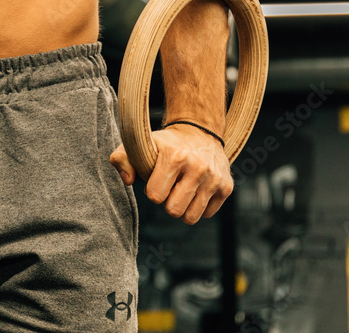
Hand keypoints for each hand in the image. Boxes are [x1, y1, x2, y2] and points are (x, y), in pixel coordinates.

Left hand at [109, 124, 232, 224]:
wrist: (200, 132)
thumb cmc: (165, 144)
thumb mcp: (140, 145)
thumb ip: (122, 159)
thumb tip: (128, 181)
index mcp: (175, 156)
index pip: (155, 196)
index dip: (152, 190)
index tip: (156, 179)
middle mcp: (198, 167)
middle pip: (174, 210)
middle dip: (167, 202)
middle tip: (170, 187)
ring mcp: (214, 178)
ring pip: (191, 217)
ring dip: (183, 208)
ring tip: (181, 190)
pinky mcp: (226, 186)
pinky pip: (207, 214)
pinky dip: (199, 206)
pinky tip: (196, 189)